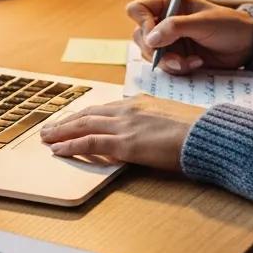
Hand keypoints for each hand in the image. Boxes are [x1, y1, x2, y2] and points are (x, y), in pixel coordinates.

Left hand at [40, 95, 205, 170]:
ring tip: (46, 138)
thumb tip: (145, 132)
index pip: (104, 108)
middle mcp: (128, 109)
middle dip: (66, 121)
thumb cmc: (196, 130)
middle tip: (49, 128)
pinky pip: (90, 143)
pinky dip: (71, 146)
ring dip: (61, 132)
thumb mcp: (170, 118)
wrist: (207, 135)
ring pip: (83, 125)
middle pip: (89, 114)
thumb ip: (152, 122)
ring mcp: (125, 125)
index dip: (84, 114)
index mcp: (139, 102)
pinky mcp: (125, 143)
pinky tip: (58, 150)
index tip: (71, 119)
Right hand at [127, 0, 252, 74]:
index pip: (138, 10)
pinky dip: (177, 69)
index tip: (156, 38)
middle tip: (175, 58)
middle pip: (139, 35)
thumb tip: (150, 38)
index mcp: (169, 3)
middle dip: (155, 51)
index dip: (143, 24)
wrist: (247, 45)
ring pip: (149, 54)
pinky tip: (196, 63)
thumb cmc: (229, 26)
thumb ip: (175, 28)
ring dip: (168, 62)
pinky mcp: (176, 56)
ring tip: (189, 62)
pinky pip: (164, 66)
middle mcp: (164, 20)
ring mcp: (169, 40)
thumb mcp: (203, 23)